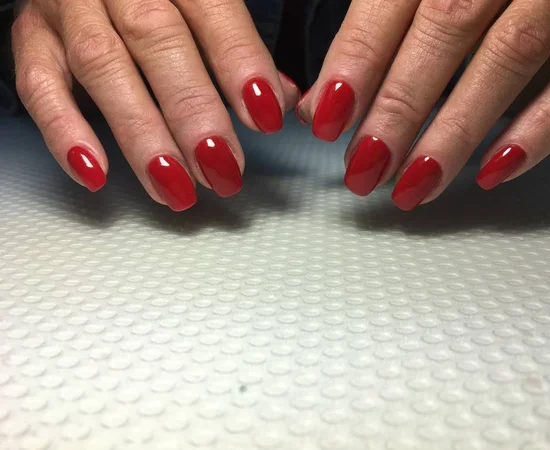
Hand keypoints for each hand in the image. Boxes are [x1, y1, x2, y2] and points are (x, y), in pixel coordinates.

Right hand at [12, 0, 298, 210]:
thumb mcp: (201, 3)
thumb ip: (239, 46)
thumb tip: (279, 97)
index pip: (212, 11)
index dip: (239, 64)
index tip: (265, 115)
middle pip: (156, 39)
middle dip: (192, 110)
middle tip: (221, 168)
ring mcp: (69, 7)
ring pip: (102, 66)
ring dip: (141, 134)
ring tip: (173, 186)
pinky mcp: (33, 36)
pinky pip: (39, 84)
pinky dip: (65, 131)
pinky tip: (95, 173)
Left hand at [297, 0, 549, 209]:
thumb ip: (368, 29)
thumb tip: (320, 103)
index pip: (391, 2)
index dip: (356, 62)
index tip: (327, 119)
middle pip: (446, 28)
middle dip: (399, 108)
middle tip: (363, 168)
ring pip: (508, 57)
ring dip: (456, 132)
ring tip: (412, 186)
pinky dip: (540, 129)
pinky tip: (493, 171)